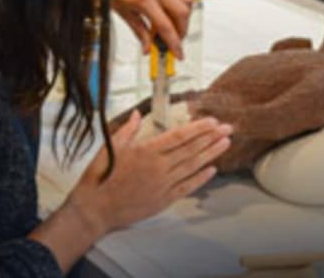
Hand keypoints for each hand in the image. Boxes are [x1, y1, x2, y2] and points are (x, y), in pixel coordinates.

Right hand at [63, 111, 232, 234]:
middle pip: (191, 149)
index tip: (212, 121)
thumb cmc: (100, 178)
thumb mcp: (110, 147)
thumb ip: (127, 130)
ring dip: (211, 154)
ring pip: (192, 166)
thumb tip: (137, 114)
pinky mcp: (163, 200)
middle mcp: (158, 167)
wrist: (94, 209)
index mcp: (146, 151)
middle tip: (228, 128)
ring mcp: (162, 185)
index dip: (198, 128)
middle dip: (211, 137)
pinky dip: (200, 178)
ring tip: (225, 144)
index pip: (179, 136)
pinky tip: (212, 170)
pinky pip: (186, 187)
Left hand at [112, 0, 195, 58]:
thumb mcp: (123, 12)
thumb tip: (148, 49)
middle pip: (181, 14)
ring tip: (176, 20)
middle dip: (182, 30)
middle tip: (178, 38)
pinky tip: (179, 1)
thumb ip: (139, 31)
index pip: (166, 27)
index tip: (178, 53)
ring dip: (185, 14)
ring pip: (187, 0)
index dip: (174, 43)